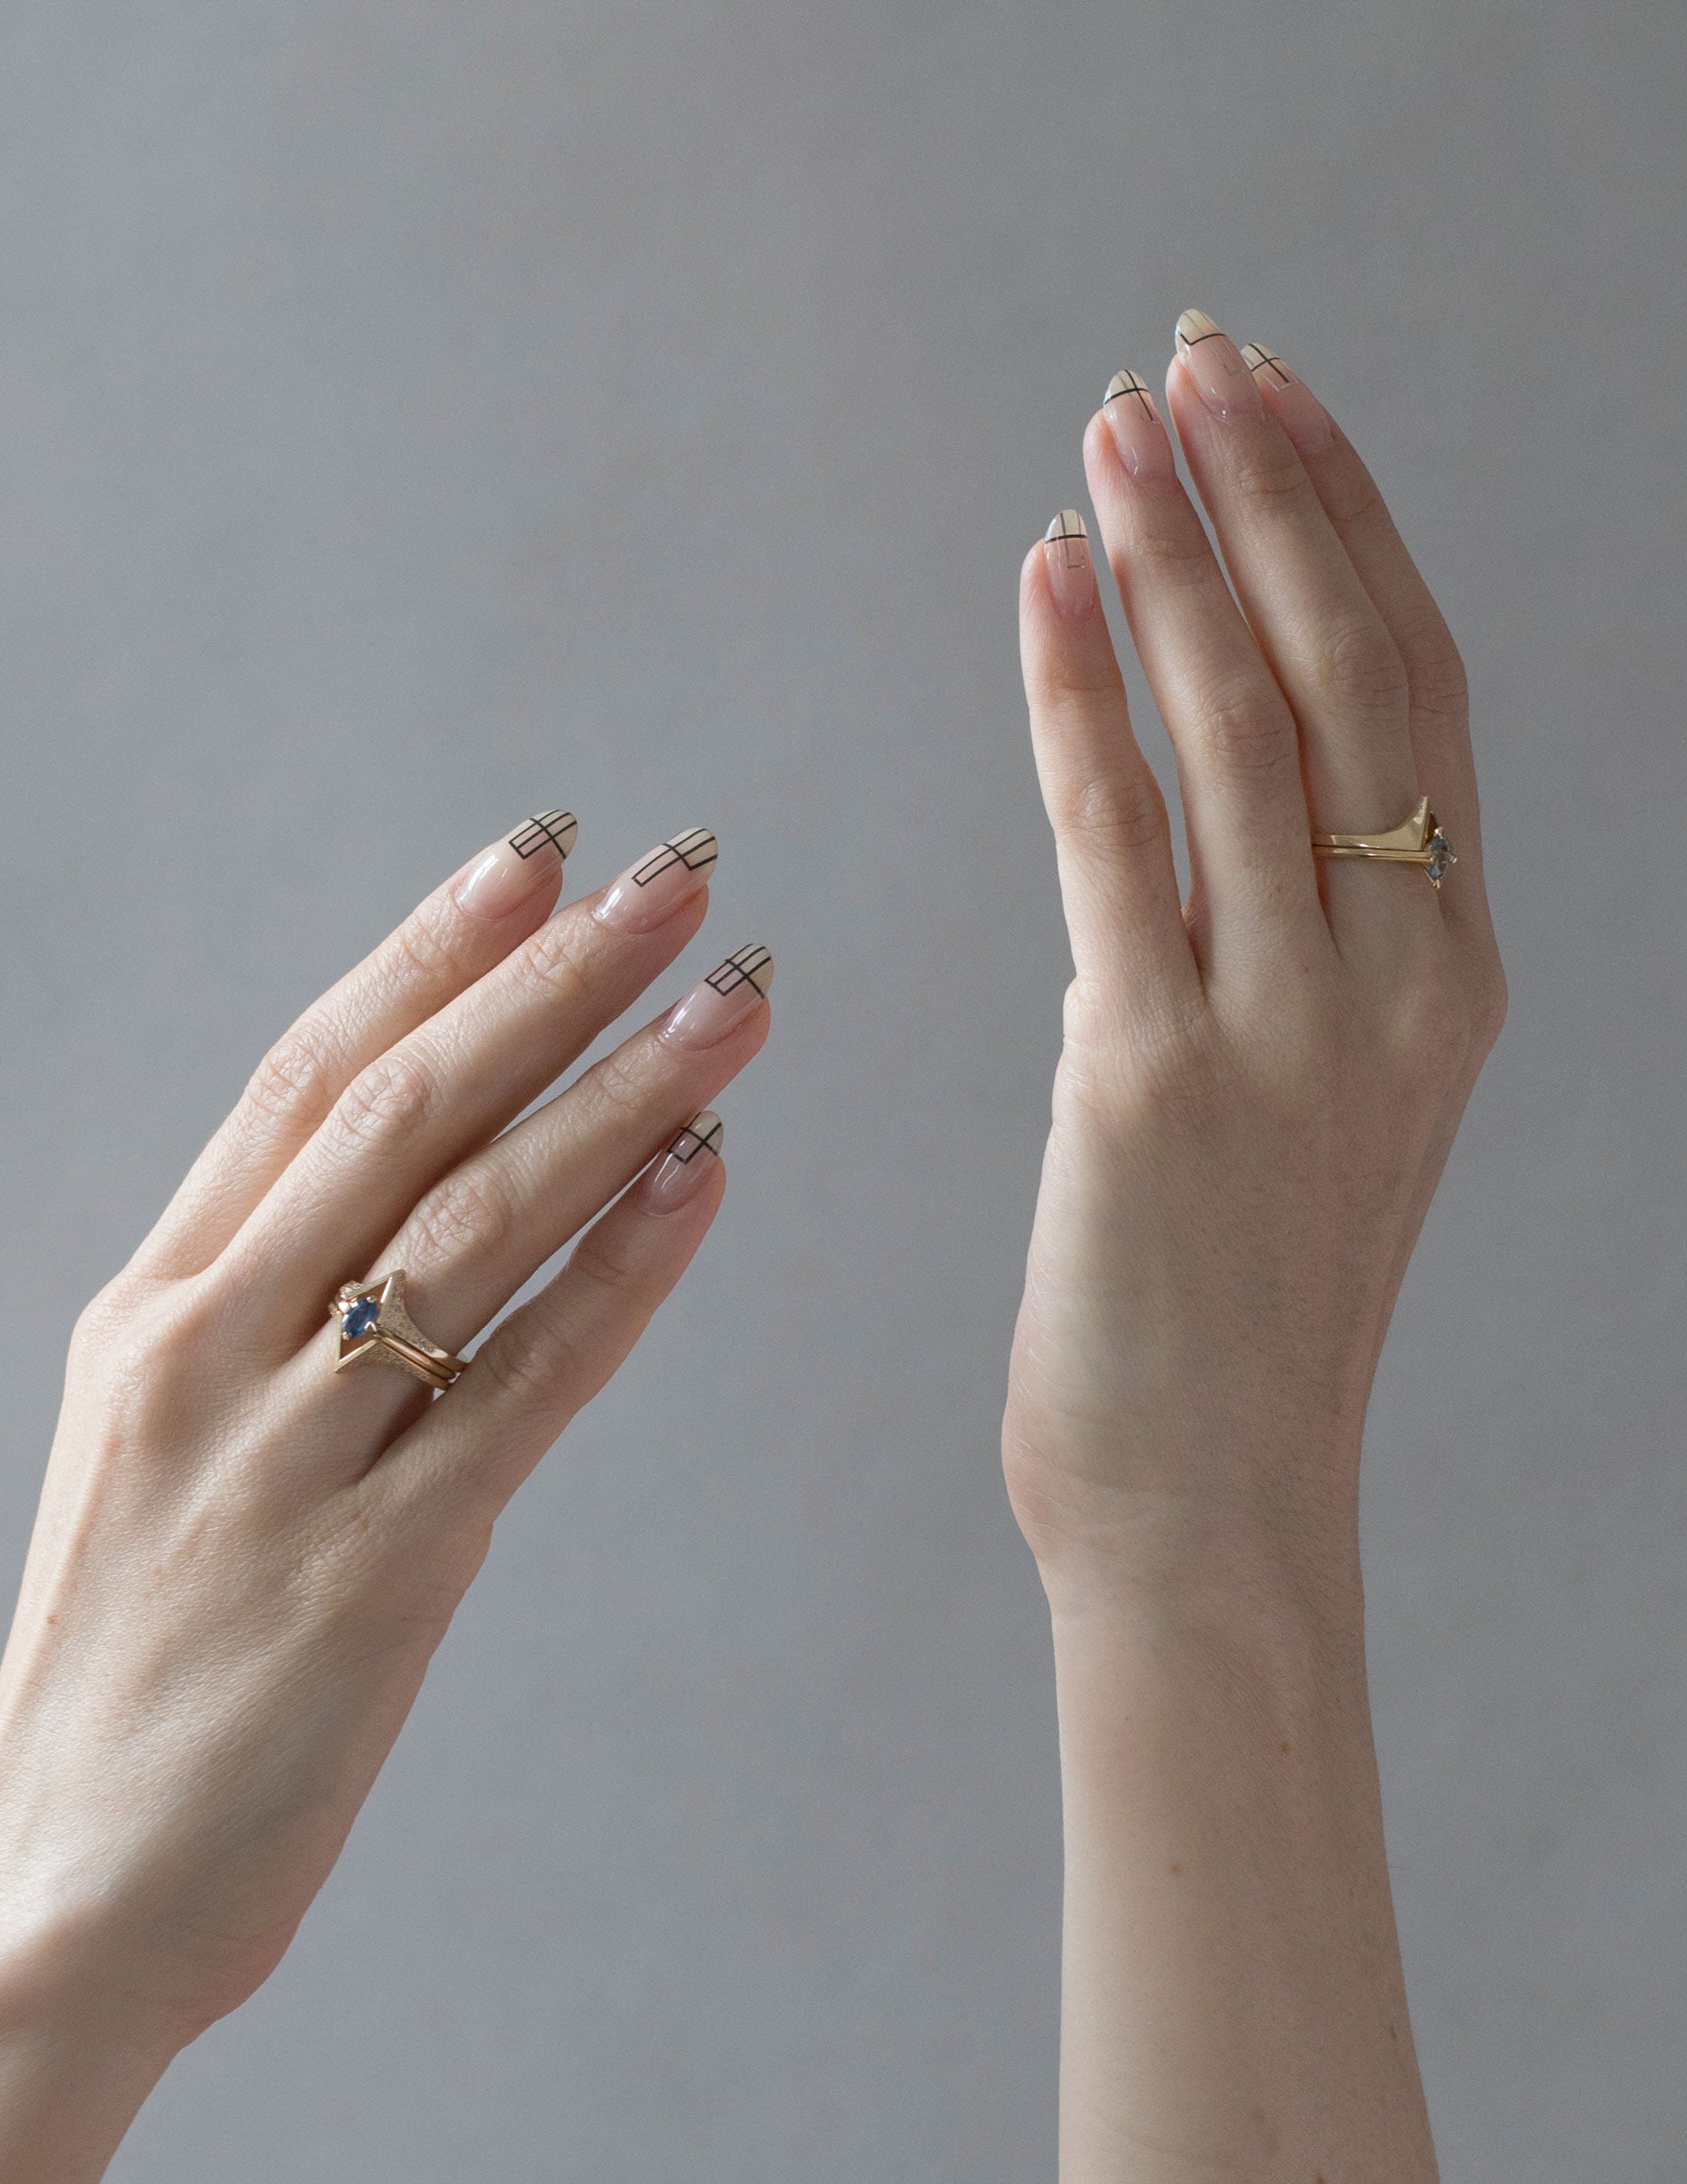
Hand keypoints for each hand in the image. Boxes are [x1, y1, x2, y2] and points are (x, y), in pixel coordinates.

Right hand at [0, 815, 769, 2046]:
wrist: (63, 1895)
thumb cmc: (128, 1669)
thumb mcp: (157, 1456)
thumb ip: (263, 1329)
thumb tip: (405, 1215)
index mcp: (151, 1309)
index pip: (303, 1080)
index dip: (427, 956)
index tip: (535, 859)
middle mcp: (208, 1353)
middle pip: (401, 1117)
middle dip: (551, 985)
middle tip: (677, 875)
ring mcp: (286, 1460)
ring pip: (473, 1228)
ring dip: (618, 1099)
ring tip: (735, 1000)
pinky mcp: (375, 1576)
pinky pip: (522, 1390)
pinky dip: (621, 1276)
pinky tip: (704, 1179)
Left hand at [1005, 322, 1503, 1604]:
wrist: (1212, 1510)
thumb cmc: (1238, 1321)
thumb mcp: (1314, 1112)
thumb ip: (1287, 956)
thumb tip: (1197, 805)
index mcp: (1448, 978)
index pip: (1418, 696)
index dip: (1349, 534)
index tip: (1280, 411)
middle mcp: (1399, 981)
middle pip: (1351, 675)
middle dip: (1273, 499)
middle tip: (1196, 361)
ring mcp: (1289, 1028)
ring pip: (1246, 731)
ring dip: (1179, 558)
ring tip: (1119, 427)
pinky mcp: (1159, 1075)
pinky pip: (1117, 838)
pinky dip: (1083, 695)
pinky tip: (1047, 582)